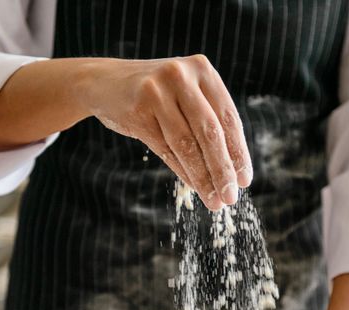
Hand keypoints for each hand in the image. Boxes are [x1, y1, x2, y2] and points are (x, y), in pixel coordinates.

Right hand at [83, 55, 251, 209]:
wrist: (103, 82)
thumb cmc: (155, 95)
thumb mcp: (185, 96)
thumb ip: (208, 122)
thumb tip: (234, 171)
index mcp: (202, 69)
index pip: (228, 118)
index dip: (239, 152)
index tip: (245, 180)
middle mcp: (181, 76)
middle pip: (210, 132)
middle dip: (223, 169)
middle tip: (231, 196)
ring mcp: (157, 91)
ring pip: (187, 144)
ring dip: (203, 177)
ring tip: (214, 200)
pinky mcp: (138, 110)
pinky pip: (166, 149)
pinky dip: (182, 171)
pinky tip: (194, 186)